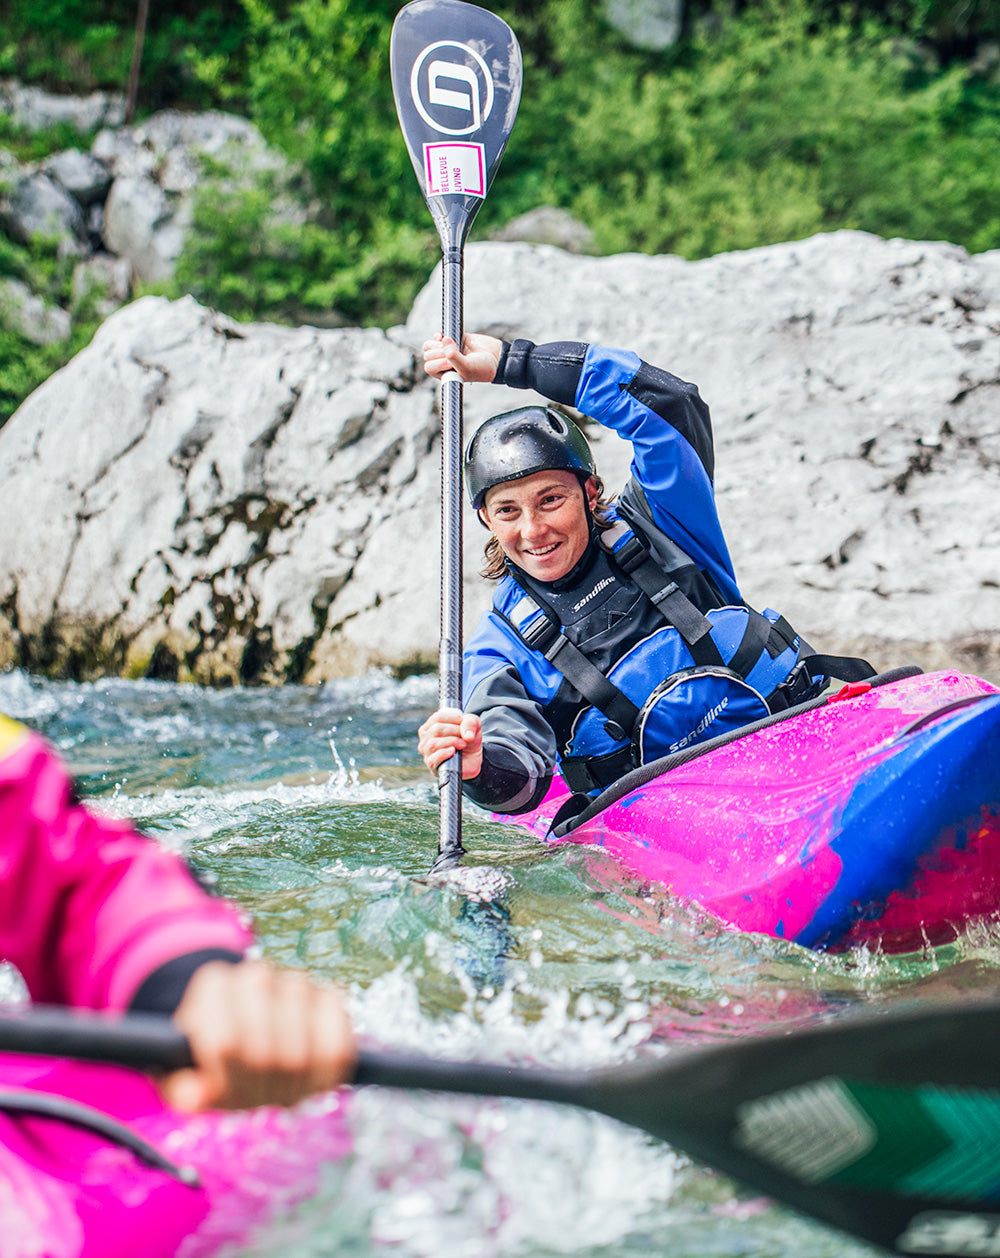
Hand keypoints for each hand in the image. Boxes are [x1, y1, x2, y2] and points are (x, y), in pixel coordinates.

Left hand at [160, 960, 356, 1112]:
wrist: (247, 1043)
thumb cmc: (215, 1067)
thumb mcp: (188, 1080)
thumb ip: (183, 1090)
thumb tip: (192, 1097)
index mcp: (212, 985)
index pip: (223, 1040)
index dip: (225, 1075)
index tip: (220, 1089)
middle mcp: (255, 975)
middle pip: (263, 1046)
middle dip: (259, 1079)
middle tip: (255, 1093)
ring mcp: (294, 983)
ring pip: (298, 1037)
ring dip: (291, 1073)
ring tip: (280, 1086)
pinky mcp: (329, 997)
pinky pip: (336, 1017)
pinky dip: (328, 1050)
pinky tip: (313, 1074)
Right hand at [417, 708, 482, 778]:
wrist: (473, 759)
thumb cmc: (467, 740)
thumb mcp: (473, 726)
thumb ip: (471, 723)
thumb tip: (467, 736)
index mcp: (431, 725)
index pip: (437, 717)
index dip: (452, 718)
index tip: (462, 722)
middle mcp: (426, 738)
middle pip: (436, 729)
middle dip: (454, 731)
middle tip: (464, 736)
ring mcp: (427, 752)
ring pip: (433, 743)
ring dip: (452, 742)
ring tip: (462, 744)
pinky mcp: (432, 765)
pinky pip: (433, 759)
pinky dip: (444, 753)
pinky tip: (453, 751)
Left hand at [422, 333, 502, 382]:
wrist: (496, 358)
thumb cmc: (482, 369)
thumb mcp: (466, 367)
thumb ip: (453, 356)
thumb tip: (444, 339)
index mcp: (445, 374)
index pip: (429, 367)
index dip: (437, 363)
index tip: (450, 363)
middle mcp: (443, 363)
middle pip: (427, 355)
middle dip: (438, 353)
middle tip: (454, 353)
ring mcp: (448, 350)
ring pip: (429, 345)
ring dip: (436, 344)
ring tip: (451, 345)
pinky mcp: (454, 338)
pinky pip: (438, 336)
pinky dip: (439, 336)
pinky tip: (445, 337)